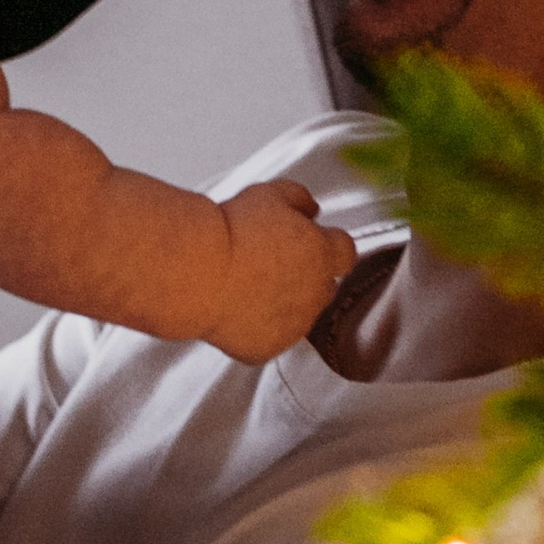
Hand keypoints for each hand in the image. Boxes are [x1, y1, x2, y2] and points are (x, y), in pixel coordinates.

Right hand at [204, 177, 357, 361]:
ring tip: (249, 286)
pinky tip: (236, 309)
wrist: (198, 272)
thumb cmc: (230, 233)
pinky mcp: (268, 348)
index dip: (329, 246)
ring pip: (299, 314)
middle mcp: (316, 292)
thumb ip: (299, 198)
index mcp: (322, 252)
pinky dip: (258, 328)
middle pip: (325, 285)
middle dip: (307, 276)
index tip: (314, 243)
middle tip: (273, 264)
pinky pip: (270, 338)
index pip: (346, 252)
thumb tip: (310, 208)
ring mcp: (294, 324)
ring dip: (285, 302)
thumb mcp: (269, 194)